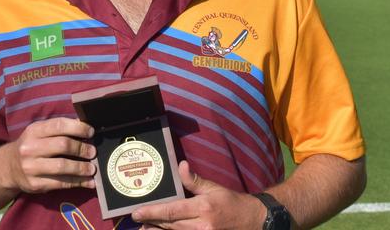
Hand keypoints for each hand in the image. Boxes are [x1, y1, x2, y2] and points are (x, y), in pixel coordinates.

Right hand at [4, 117, 96, 193]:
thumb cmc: (31, 146)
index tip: (91, 132)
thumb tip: (85, 127)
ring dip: (81, 168)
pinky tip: (88, 182)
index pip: (59, 125)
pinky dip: (78, 182)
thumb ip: (58, 129)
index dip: (78, 128)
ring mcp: (31, 167)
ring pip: (62, 167)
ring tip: (92, 168)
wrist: (8, 168)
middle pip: (62, 146)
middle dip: (81, 149)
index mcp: (34, 131)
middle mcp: (30, 148)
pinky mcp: (35, 184)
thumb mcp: (39, 132)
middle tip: (93, 152)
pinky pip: (60, 183)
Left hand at [131, 160, 265, 229]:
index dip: (152, 212)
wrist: (254, 220)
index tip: (137, 212)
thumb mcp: (214, 188)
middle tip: (136, 220)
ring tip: (143, 229)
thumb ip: (195, 180)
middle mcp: (201, 226)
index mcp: (202, 208)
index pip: (171, 211)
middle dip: (151, 223)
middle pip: (170, 226)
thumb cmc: (232, 202)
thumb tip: (181, 166)